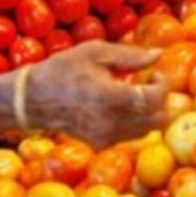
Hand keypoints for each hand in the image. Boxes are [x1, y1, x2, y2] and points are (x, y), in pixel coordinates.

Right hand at [25, 41, 167, 149]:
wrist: (32, 100)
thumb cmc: (63, 69)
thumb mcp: (96, 53)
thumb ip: (130, 56)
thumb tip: (159, 55)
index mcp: (111, 97)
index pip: (154, 98)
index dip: (163, 84)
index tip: (156, 73)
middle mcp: (111, 122)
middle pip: (158, 119)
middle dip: (161, 100)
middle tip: (150, 83)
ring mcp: (106, 137)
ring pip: (148, 130)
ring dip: (150, 111)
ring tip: (136, 92)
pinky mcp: (101, 144)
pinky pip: (131, 135)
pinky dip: (136, 120)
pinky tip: (122, 104)